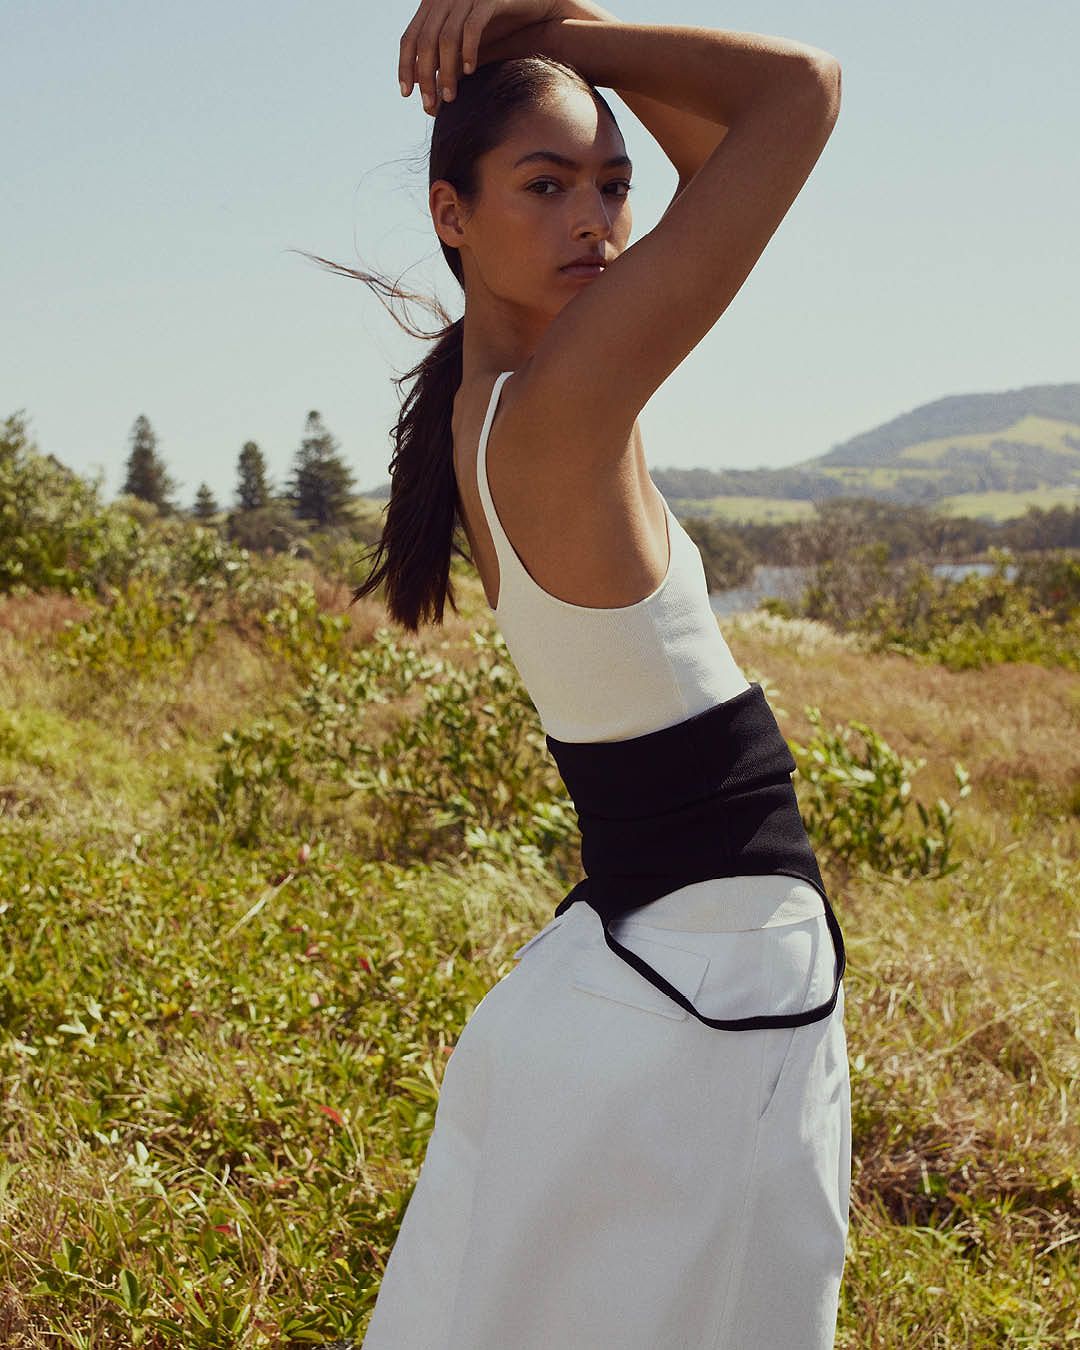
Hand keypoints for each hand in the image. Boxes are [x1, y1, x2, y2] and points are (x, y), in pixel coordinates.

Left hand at [399, 0, 561, 113]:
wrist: (536, 8)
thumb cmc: (500, 29)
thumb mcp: (466, 47)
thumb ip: (445, 63)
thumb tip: (423, 92)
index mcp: (435, 5)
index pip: (410, 37)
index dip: (405, 66)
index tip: (406, 94)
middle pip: (425, 40)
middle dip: (425, 76)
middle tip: (430, 105)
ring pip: (446, 38)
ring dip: (447, 71)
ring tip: (451, 97)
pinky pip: (472, 27)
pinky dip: (468, 51)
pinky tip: (470, 72)